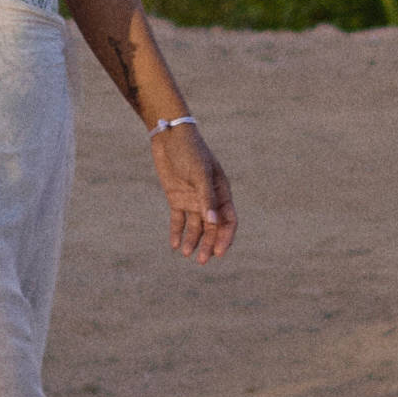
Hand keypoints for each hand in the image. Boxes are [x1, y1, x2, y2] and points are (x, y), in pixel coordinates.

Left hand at [148, 115, 234, 260]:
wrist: (169, 136)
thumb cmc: (190, 151)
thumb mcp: (199, 173)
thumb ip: (206, 197)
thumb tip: (213, 222)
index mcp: (221, 192)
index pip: (228, 220)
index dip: (225, 237)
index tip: (219, 252)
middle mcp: (208, 199)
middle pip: (212, 227)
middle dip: (209, 244)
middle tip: (202, 260)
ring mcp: (193, 200)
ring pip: (196, 226)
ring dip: (193, 241)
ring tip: (187, 254)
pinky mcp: (177, 199)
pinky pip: (178, 220)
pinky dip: (177, 232)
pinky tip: (175, 245)